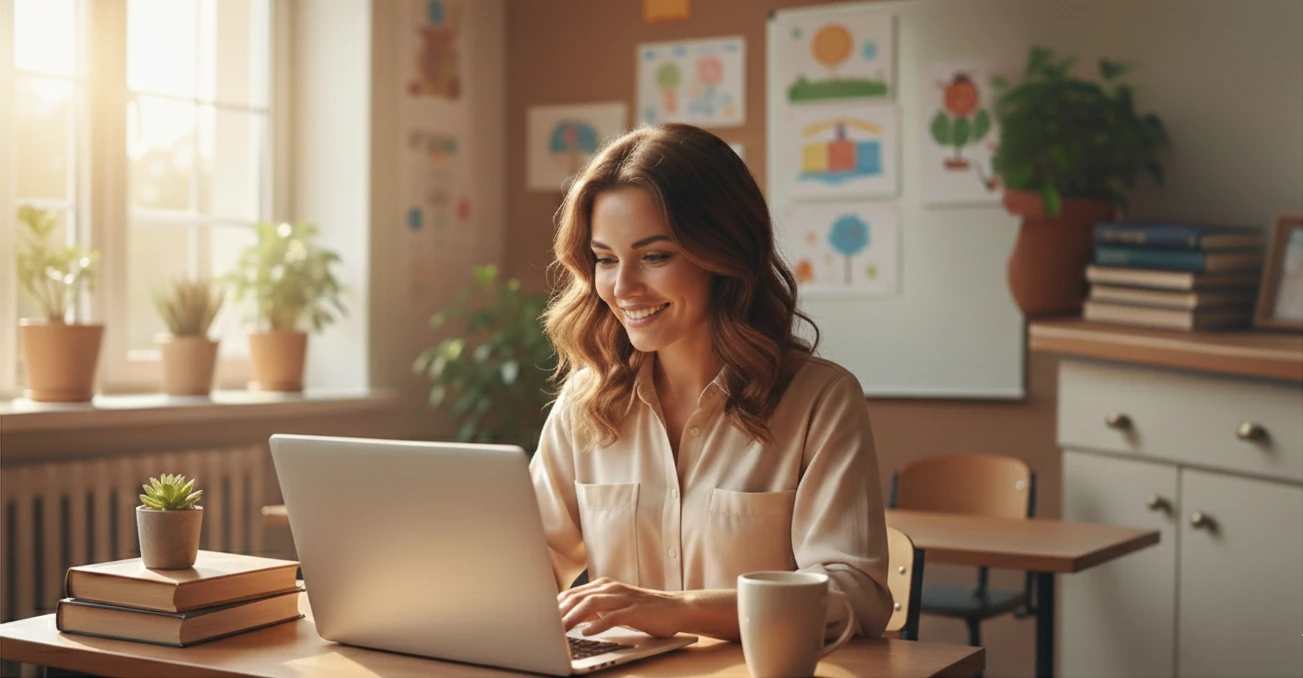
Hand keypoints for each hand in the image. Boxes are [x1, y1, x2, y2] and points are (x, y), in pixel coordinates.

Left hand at [557, 577, 686, 637]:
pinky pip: (613, 616)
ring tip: (560, 629)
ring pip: (592, 604)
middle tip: (544, 626)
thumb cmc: (643, 610)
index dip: (555, 606)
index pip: (572, 594)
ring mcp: (623, 598)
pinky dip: (598, 624)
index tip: (541, 619)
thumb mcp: (615, 606)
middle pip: (578, 597)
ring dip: (574, 617)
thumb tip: (569, 619)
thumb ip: (594, 609)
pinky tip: (587, 632)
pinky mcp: (635, 610)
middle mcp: (611, 588)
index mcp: (603, 586)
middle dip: (559, 612)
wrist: (676, 607)